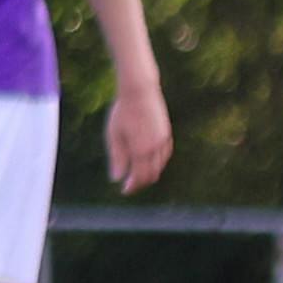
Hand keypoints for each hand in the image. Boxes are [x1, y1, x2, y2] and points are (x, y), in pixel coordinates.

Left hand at [102, 73, 171, 192]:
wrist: (140, 92)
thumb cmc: (122, 112)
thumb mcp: (114, 135)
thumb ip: (117, 158)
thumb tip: (116, 178)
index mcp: (141, 150)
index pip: (139, 177)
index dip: (132, 187)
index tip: (124, 190)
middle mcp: (155, 148)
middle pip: (152, 175)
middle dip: (141, 183)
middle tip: (129, 185)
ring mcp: (164, 140)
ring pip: (160, 166)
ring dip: (150, 173)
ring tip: (137, 175)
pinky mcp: (167, 134)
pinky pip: (165, 155)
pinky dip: (157, 163)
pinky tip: (148, 162)